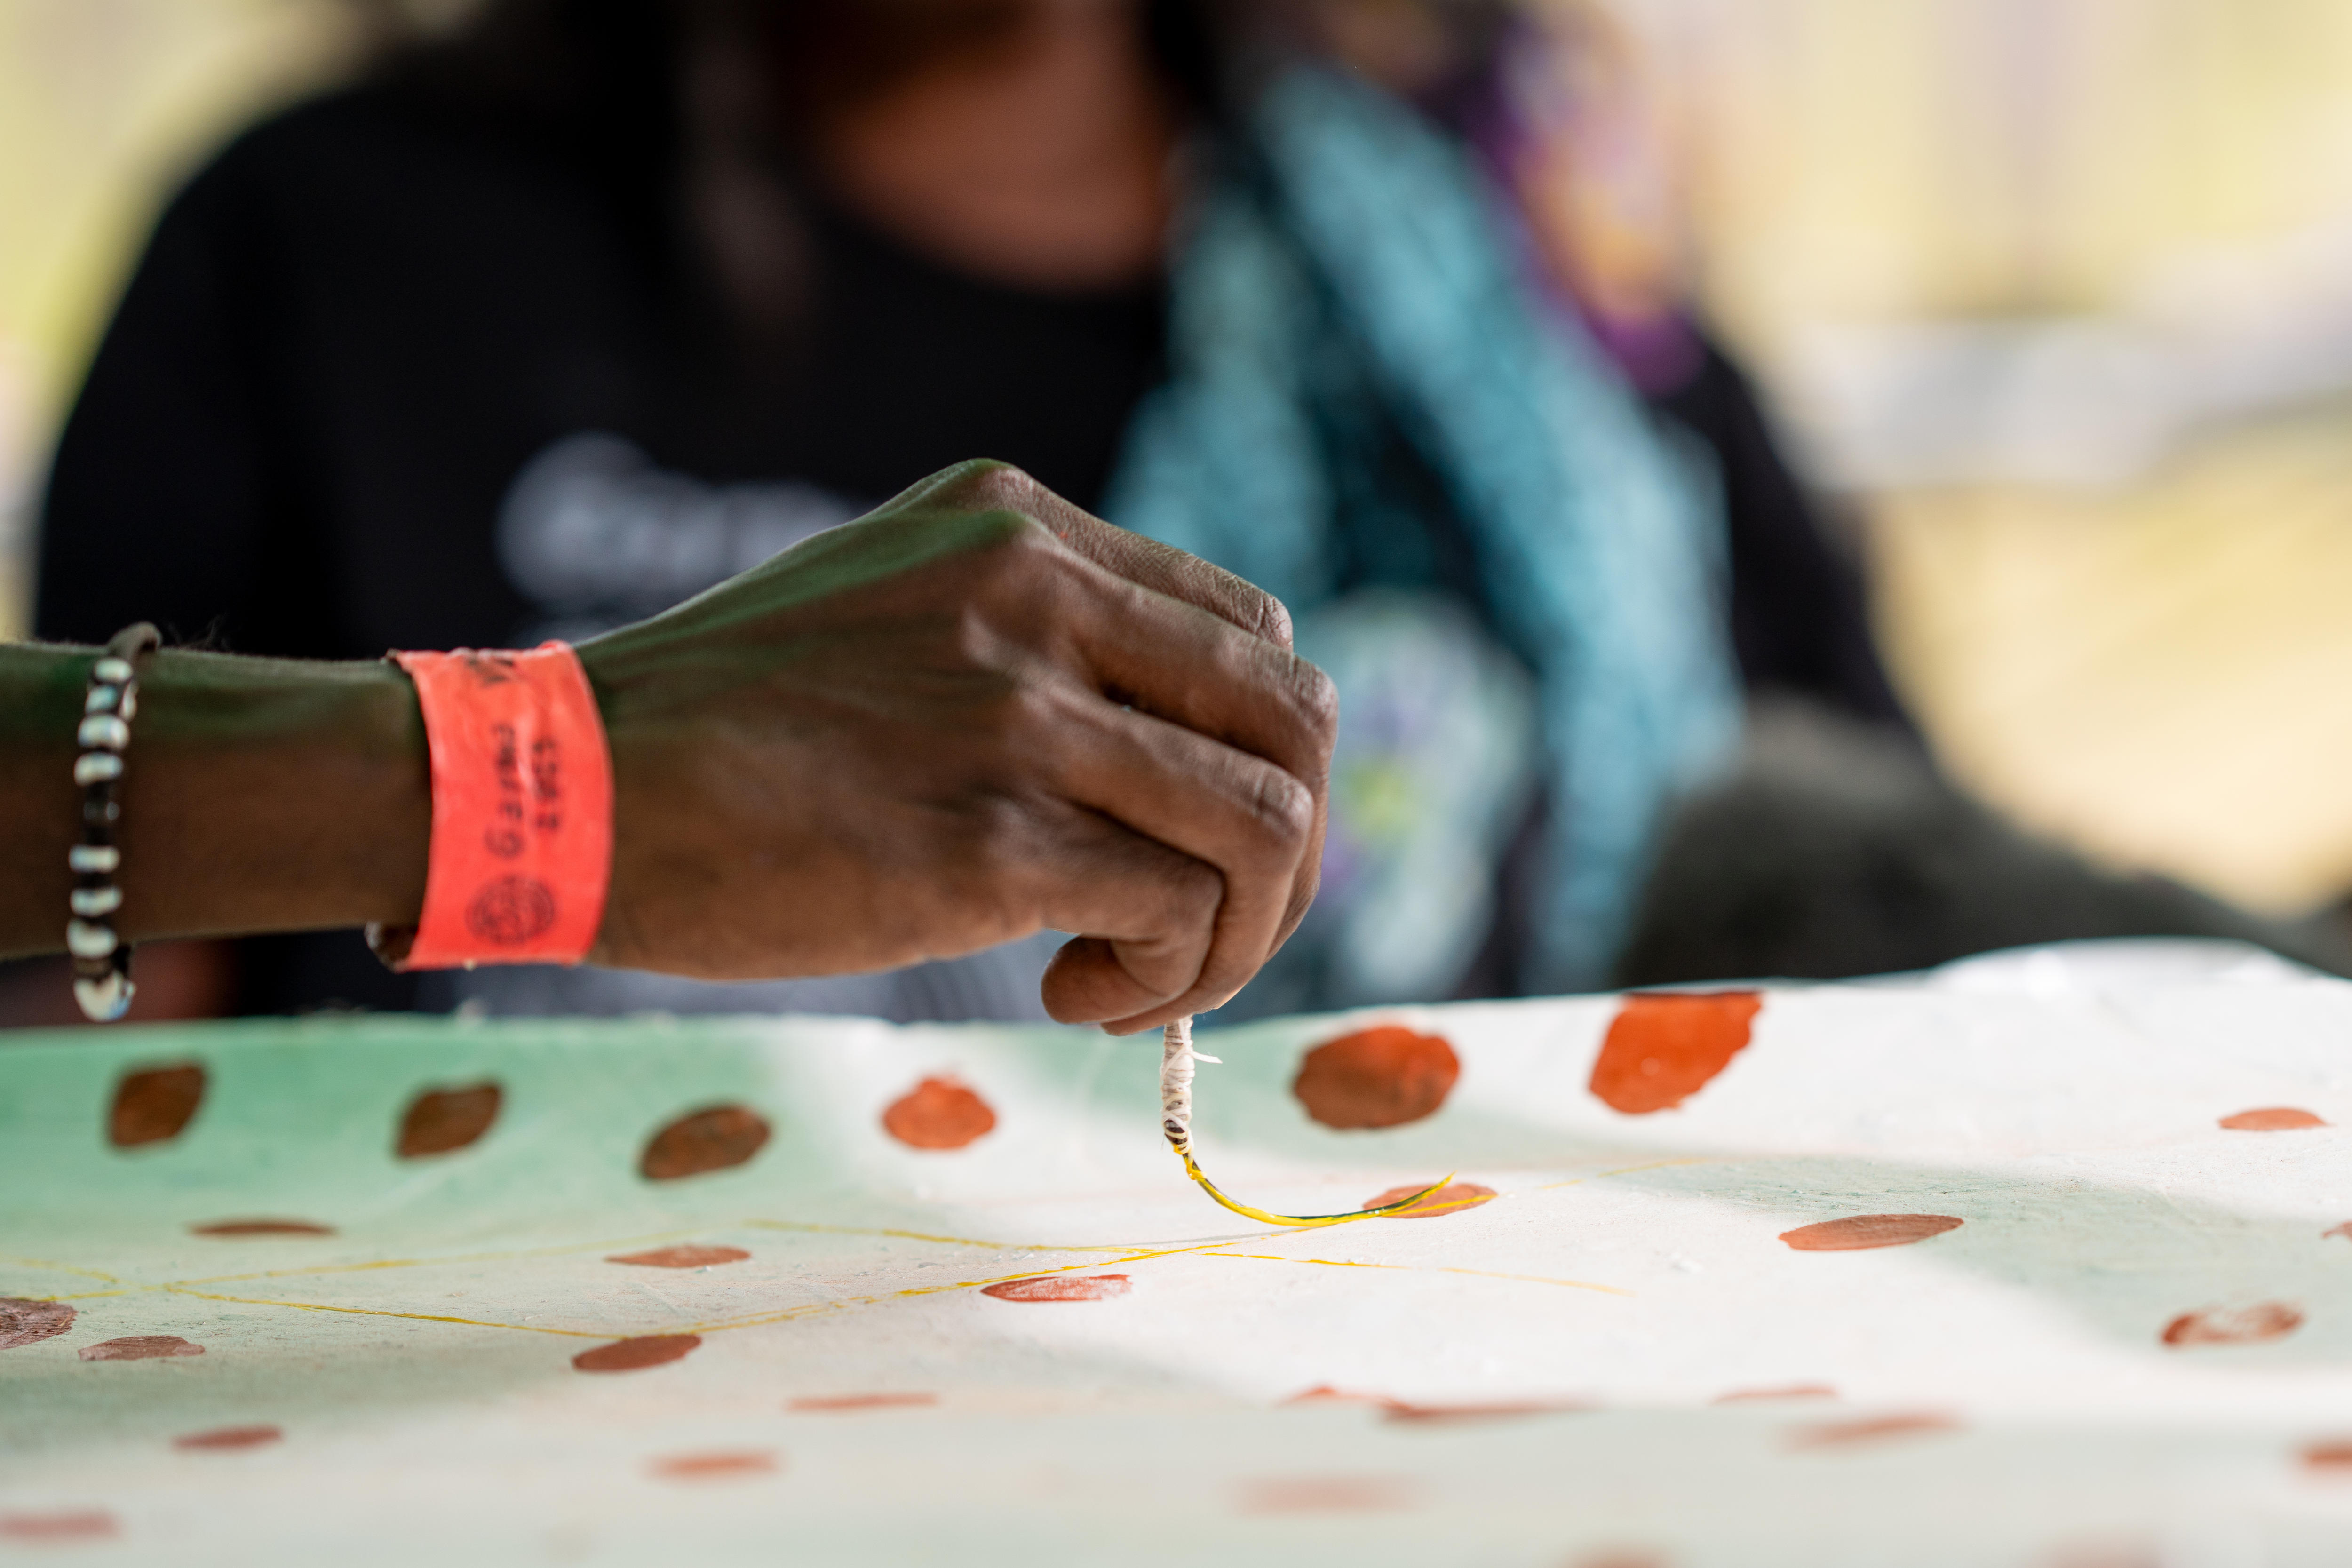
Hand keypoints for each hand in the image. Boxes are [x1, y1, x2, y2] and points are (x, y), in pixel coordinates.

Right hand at [576, 461, 1334, 1031]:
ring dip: (1234, 936)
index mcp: (1018, 523)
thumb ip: (1026, 637)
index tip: (1189, 842)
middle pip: (1295, 721)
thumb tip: (1168, 749)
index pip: (1253, 633)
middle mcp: (1035, 590)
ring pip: (1262, 825)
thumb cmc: (720, 725)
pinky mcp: (987, 837)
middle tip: (1199, 932)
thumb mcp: (892, 606)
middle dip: (1288, 855)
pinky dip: (1161, 979)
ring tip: (1130, 980)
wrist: (559, 787)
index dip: (1260, 757)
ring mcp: (1015, 709)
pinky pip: (1177, 909)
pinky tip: (1070, 996)